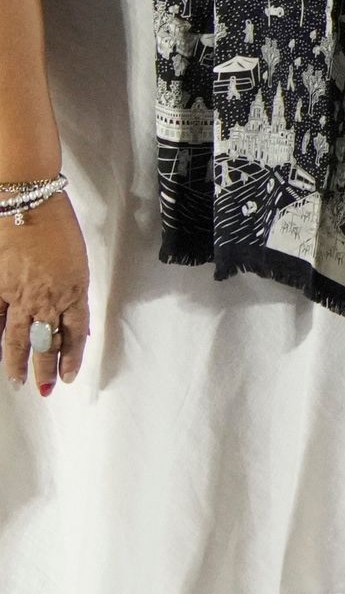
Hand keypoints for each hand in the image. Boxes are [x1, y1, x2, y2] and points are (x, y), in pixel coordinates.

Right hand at [1, 193, 91, 394]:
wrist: (28, 203)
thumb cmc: (57, 225)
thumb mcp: (77, 261)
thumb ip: (72, 290)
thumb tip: (71, 316)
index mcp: (74, 290)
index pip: (75, 333)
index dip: (72, 357)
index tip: (68, 376)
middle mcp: (47, 298)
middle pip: (47, 342)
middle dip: (46, 369)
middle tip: (44, 389)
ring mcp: (18, 295)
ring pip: (18, 338)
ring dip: (18, 362)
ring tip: (19, 380)